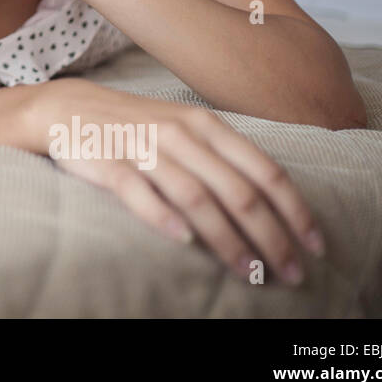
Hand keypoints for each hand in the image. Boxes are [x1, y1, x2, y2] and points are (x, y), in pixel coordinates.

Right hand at [25, 78, 324, 284]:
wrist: (66, 108)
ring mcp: (143, 148)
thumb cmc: (134, 125)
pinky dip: (162, 217)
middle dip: (271, 237)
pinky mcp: (107, 162)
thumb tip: (273, 199)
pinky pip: (138, 192)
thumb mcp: (184, 127)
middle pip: (238, 192)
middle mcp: (180, 134)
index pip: (264, 171)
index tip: (315, 246)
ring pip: (197, 198)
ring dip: (228, 240)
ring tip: (249, 273)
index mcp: (205, 125)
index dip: (295, 211)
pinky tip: (183, 241)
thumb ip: (223, 156)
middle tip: (290, 273)